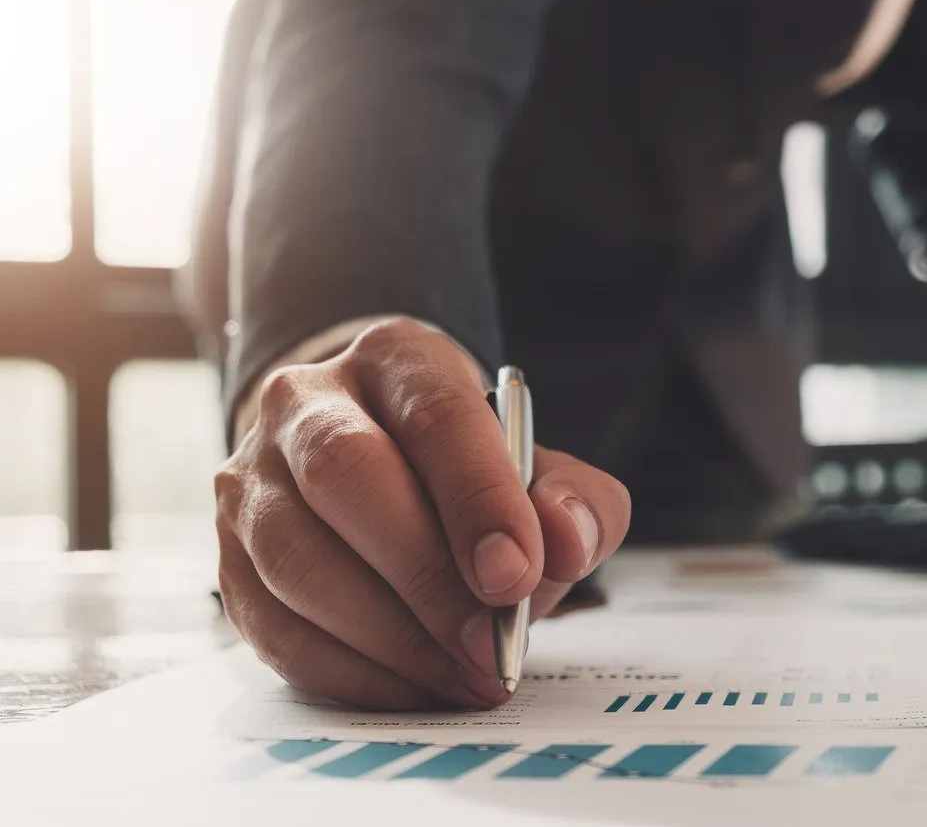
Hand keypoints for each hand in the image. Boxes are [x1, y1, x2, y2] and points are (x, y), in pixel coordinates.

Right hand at [215, 317, 630, 709]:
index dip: (477, 497)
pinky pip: (275, 627)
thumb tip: (563, 540)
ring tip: (465, 675)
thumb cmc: (472, 478)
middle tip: (490, 644)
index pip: (435, 415)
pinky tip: (415, 686)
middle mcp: (307, 403)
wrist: (386, 472)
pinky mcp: (228, 558)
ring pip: (297, 559)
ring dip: (391, 637)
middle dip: (426, 575)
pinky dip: (352, 672)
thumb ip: (578, 503)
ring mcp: (253, 479)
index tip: (515, 574)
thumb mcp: (545, 474)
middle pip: (346, 476)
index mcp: (397, 360)